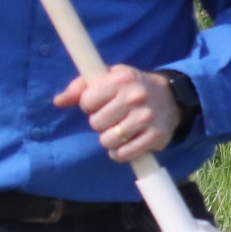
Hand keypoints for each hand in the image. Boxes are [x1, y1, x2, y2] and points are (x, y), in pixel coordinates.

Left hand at [54, 65, 178, 161]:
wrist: (172, 98)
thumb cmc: (131, 88)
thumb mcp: (108, 78)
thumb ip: (80, 87)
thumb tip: (58, 101)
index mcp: (121, 79)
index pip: (87, 101)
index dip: (89, 105)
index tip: (100, 104)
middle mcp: (135, 96)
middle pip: (96, 123)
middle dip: (100, 123)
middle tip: (112, 117)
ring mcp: (146, 117)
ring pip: (108, 140)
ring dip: (109, 139)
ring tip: (118, 130)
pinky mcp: (155, 136)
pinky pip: (124, 154)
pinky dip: (119, 153)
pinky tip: (124, 144)